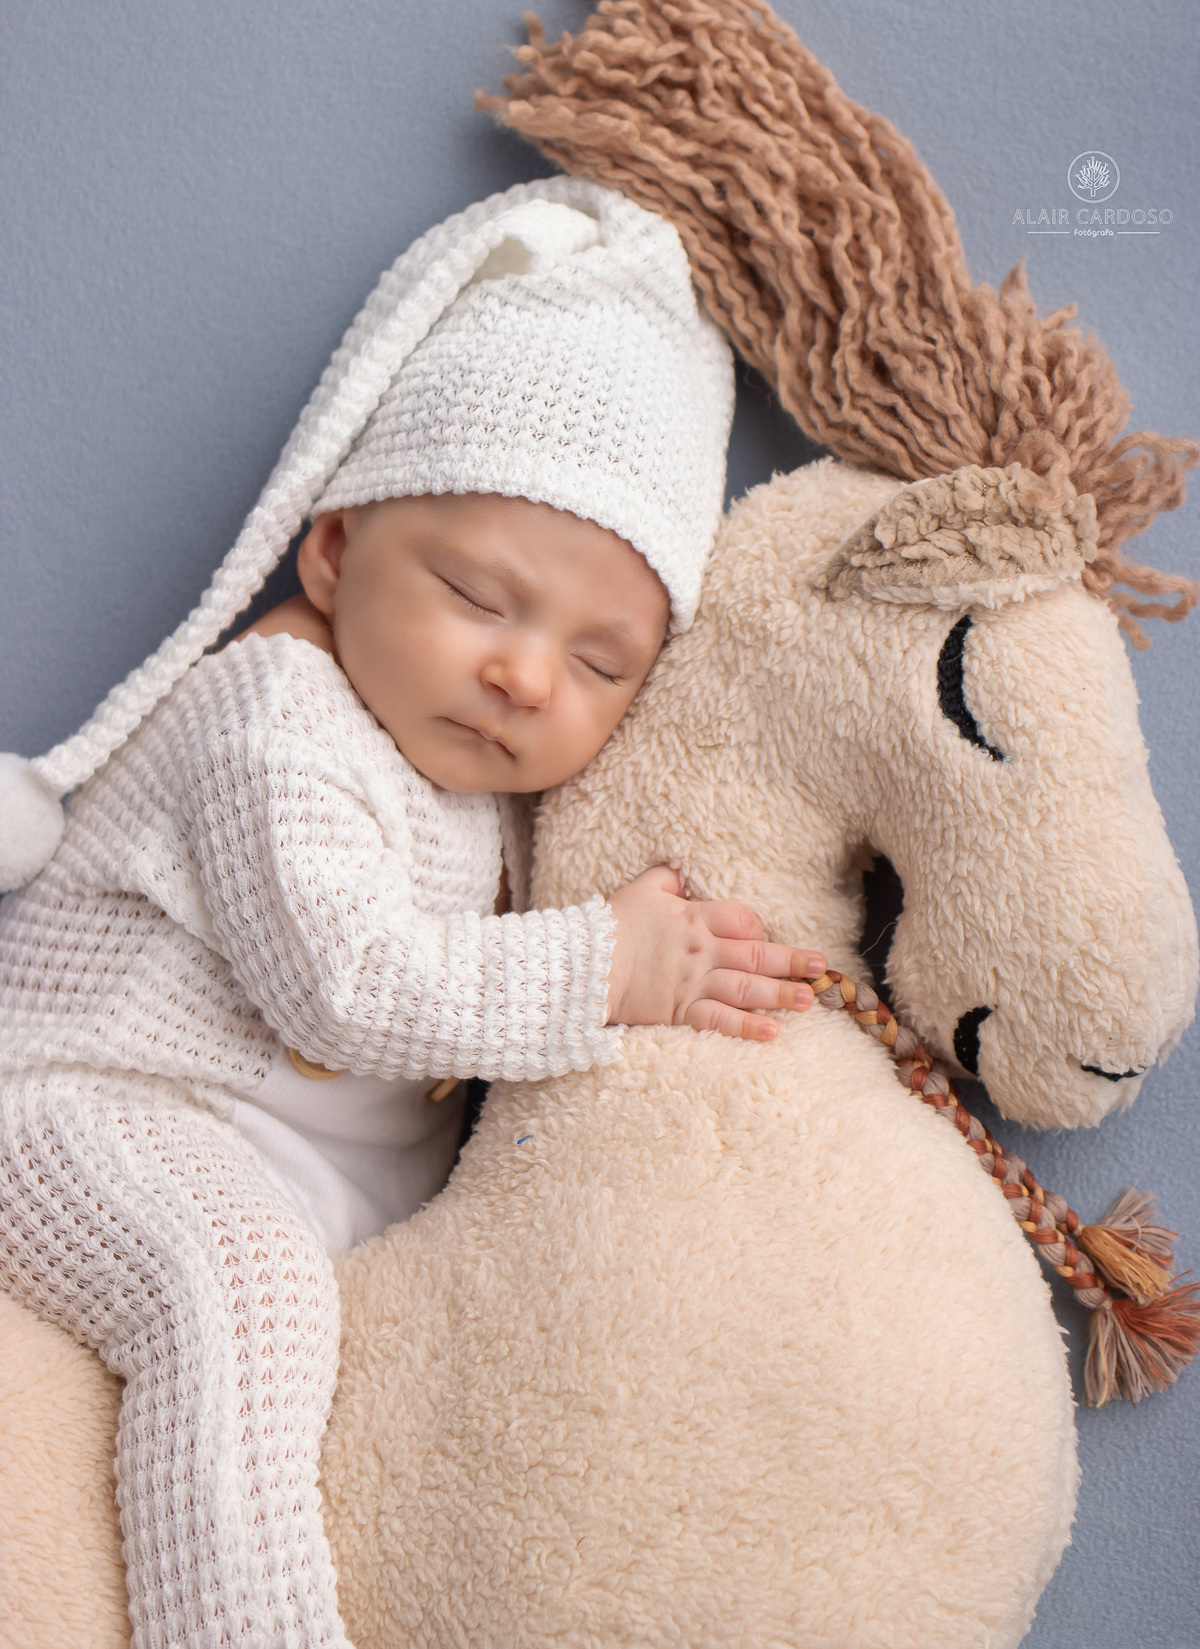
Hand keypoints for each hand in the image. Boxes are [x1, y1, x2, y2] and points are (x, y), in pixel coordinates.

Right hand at [606, 865, 824, 1041]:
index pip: (741, 920)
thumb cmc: (610, 924)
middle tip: (820, 967)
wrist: (583, 965)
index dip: (760, 929)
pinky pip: (719, 1020)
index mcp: (694, 919)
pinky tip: (771, 1032)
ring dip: (779, 993)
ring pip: (745, 988)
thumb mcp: (642, 889)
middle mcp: (701, 951)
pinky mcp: (680, 1011)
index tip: (769, 937)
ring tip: (808, 998)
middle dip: (791, 961)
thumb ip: (668, 878)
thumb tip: (683, 870)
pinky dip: (746, 1027)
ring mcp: (693, 982)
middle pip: (755, 955)